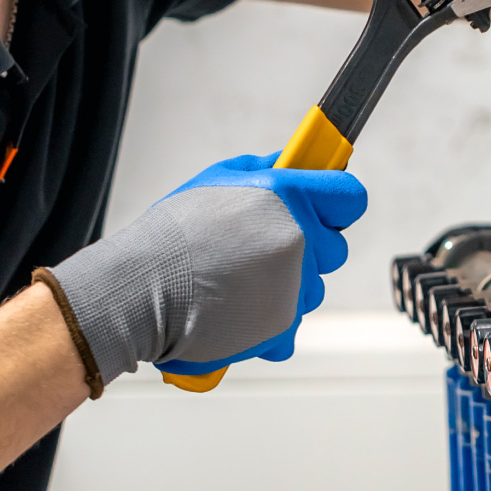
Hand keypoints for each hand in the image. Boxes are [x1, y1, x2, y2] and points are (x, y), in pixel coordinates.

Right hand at [41, 152, 367, 386]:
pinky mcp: (282, 326)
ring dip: (288, 287)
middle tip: (262, 249)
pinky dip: (270, 322)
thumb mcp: (220, 179)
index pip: (350, 198)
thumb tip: (294, 164)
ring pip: (313, 289)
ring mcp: (293, 286)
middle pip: (335, 249)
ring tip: (238, 280)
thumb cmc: (174, 234)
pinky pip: (292, 324)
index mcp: (289, 195)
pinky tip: (237, 309)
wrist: (140, 289)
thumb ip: (267, 171)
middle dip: (308, 250)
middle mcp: (299, 239)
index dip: (337, 203)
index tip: (326, 208)